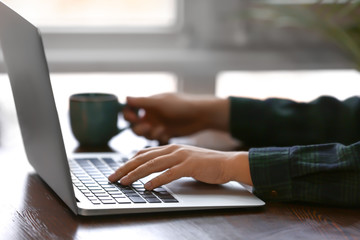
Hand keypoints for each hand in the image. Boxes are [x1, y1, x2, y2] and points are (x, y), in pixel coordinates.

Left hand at [108, 144, 252, 189]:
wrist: (226, 163)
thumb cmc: (204, 164)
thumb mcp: (182, 160)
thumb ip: (168, 162)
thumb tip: (151, 171)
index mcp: (170, 148)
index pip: (143, 153)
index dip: (128, 162)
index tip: (118, 171)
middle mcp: (173, 149)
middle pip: (143, 158)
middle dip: (125, 168)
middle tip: (112, 177)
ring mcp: (181, 156)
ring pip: (153, 164)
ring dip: (136, 174)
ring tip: (124, 182)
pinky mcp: (189, 165)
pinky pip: (170, 173)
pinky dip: (157, 180)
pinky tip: (148, 187)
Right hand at [123, 93, 228, 143]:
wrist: (201, 115)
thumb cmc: (181, 105)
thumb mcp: (160, 103)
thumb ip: (143, 102)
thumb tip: (125, 97)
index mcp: (148, 104)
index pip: (130, 109)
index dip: (128, 115)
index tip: (134, 118)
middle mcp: (151, 114)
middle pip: (135, 125)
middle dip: (140, 128)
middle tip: (149, 127)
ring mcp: (158, 124)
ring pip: (145, 134)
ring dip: (150, 134)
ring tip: (162, 130)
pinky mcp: (166, 133)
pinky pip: (156, 139)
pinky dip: (160, 137)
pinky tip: (167, 133)